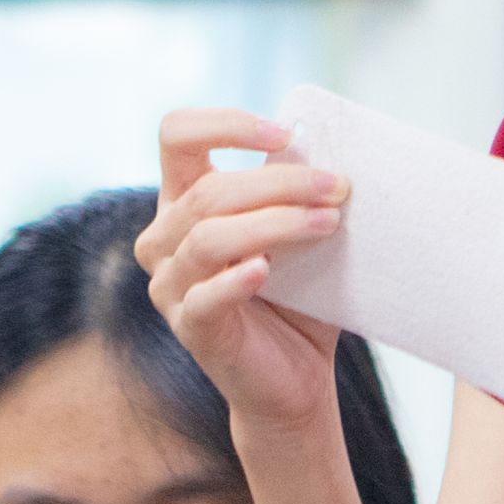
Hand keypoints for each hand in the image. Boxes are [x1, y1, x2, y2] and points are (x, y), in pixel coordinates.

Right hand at [140, 109, 350, 435]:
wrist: (297, 378)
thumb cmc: (299, 299)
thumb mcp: (299, 234)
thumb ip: (300, 195)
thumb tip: (331, 151)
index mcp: (184, 200)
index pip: (177, 135)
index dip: (225, 124)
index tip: (284, 134)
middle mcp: (164, 238)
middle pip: (208, 191)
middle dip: (280, 182)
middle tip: (338, 186)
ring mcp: (169, 285)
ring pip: (209, 237)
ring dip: (275, 223)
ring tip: (329, 221)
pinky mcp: (189, 328)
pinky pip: (204, 297)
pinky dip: (236, 278)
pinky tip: (266, 269)